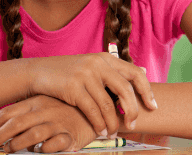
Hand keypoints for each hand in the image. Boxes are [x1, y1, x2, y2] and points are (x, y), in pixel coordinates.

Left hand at [0, 95, 95, 152]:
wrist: (97, 111)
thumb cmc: (66, 110)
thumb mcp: (46, 106)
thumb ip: (27, 114)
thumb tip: (2, 130)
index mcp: (37, 101)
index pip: (9, 112)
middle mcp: (45, 110)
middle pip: (16, 124)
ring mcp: (58, 123)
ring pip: (31, 135)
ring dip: (16, 145)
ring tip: (8, 151)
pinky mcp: (70, 136)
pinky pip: (52, 145)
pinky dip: (42, 150)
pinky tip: (37, 151)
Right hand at [27, 53, 155, 136]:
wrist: (39, 72)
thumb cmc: (70, 72)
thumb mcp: (93, 64)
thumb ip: (114, 70)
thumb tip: (142, 70)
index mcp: (107, 58)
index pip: (135, 73)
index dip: (147, 91)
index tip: (153, 106)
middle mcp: (99, 64)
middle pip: (125, 89)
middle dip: (132, 110)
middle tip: (134, 124)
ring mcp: (86, 75)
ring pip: (108, 104)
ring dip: (113, 122)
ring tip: (114, 133)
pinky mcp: (73, 87)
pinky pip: (92, 110)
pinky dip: (99, 123)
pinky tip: (101, 131)